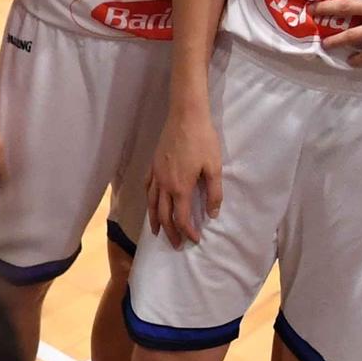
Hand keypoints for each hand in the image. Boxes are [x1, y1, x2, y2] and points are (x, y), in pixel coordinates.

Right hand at [145, 102, 222, 247]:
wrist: (186, 116)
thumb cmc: (203, 140)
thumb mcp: (214, 168)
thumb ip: (213, 193)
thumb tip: (212, 214)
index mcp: (180, 187)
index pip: (182, 218)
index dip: (188, 232)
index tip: (195, 240)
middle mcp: (164, 184)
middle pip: (163, 215)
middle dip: (170, 232)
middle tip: (175, 244)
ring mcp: (156, 174)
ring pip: (151, 203)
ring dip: (154, 220)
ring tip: (157, 232)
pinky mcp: (153, 164)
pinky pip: (147, 186)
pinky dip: (148, 199)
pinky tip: (150, 202)